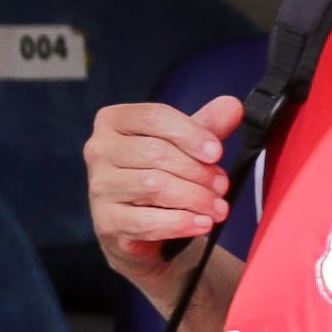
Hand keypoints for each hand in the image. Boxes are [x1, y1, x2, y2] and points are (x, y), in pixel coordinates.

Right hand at [83, 94, 245, 303]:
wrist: (136, 225)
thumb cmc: (158, 174)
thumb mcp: (183, 145)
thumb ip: (207, 125)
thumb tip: (232, 106)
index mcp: (114, 121)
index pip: (154, 117)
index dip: (190, 134)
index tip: (217, 152)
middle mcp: (99, 150)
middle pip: (155, 152)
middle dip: (197, 170)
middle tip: (222, 185)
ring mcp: (99, 186)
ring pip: (153, 185)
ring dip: (195, 197)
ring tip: (218, 207)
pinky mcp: (106, 221)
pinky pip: (147, 221)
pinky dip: (180, 223)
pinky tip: (202, 223)